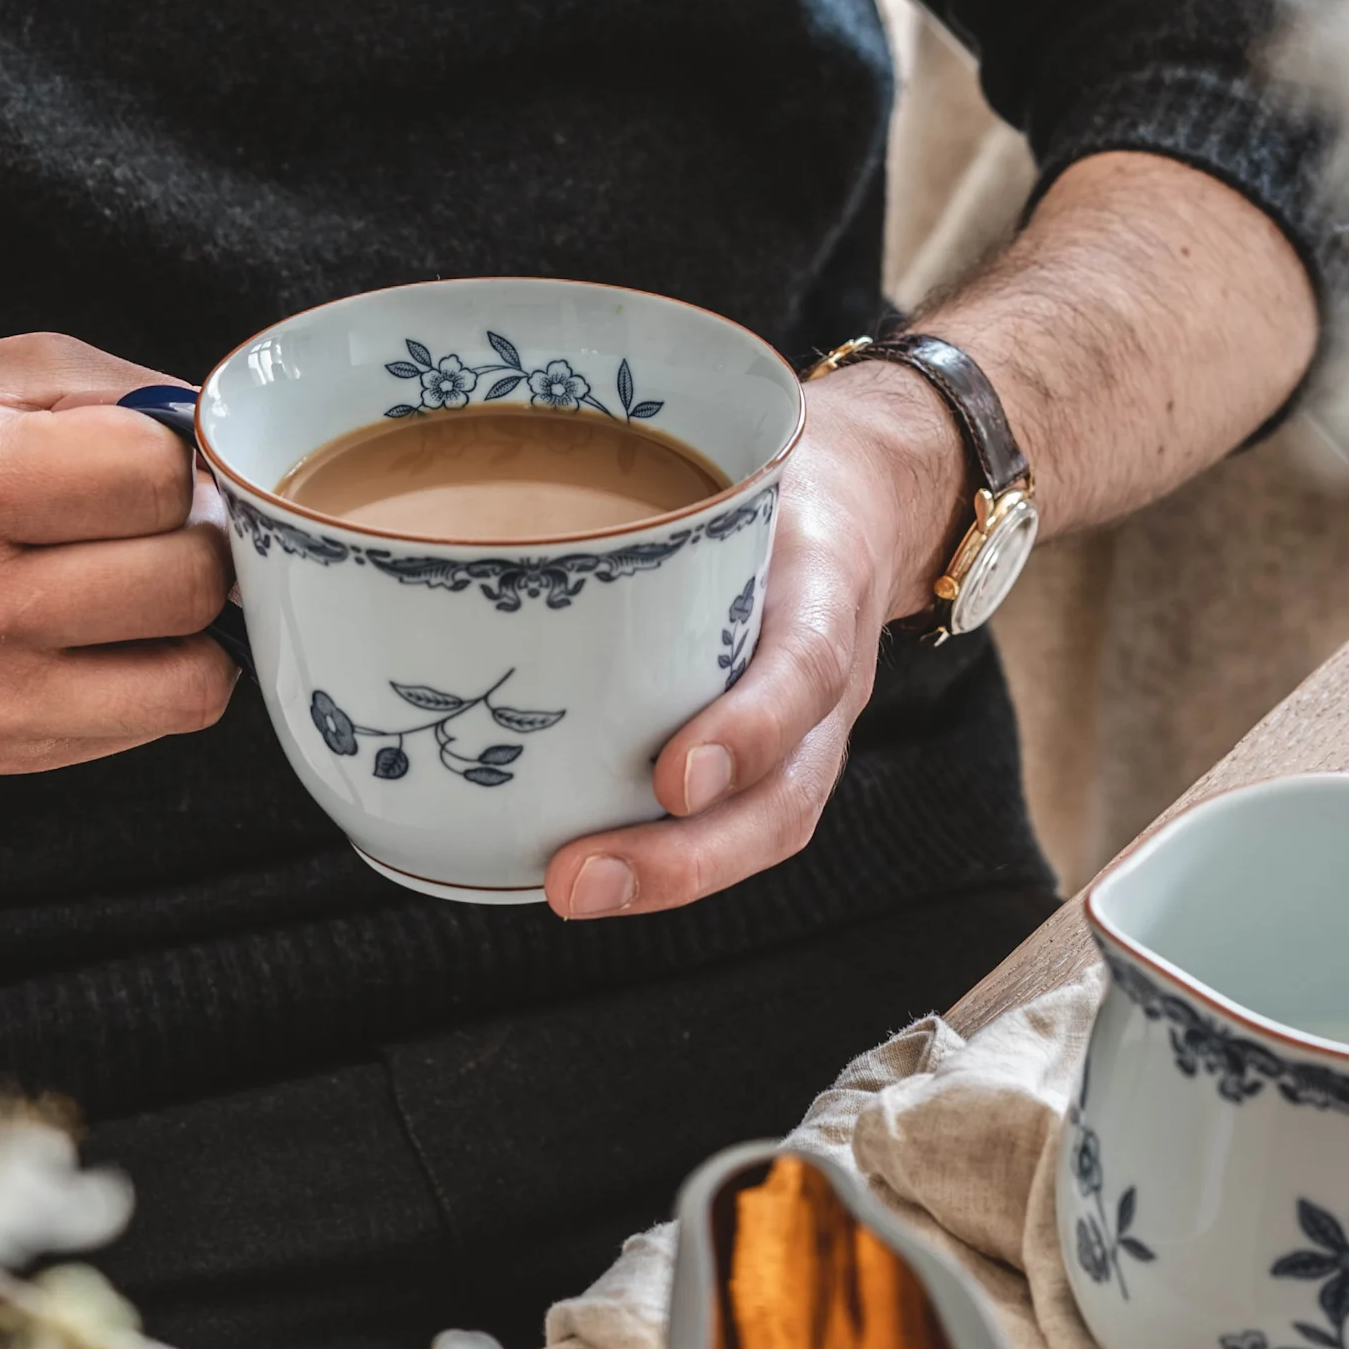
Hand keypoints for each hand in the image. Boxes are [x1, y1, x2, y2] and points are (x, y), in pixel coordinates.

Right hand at [0, 335, 236, 772]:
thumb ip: (133, 402)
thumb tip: (245, 460)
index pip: (159, 481)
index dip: (174, 460)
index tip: (140, 457)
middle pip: (190, 584)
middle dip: (197, 540)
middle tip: (151, 523)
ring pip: (196, 678)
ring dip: (193, 623)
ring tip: (137, 580)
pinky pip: (155, 722)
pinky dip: (154, 671)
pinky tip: (98, 630)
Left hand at [543, 363, 963, 917]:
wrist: (865, 498)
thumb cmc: (774, 480)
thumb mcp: (743, 455)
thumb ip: (655, 474)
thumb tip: (483, 481)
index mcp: (823, 588)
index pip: (803, 666)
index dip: (747, 730)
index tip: (673, 780)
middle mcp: (827, 681)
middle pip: (784, 795)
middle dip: (687, 856)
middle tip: (577, 880)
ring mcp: (809, 733)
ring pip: (764, 828)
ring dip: (671, 878)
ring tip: (572, 893)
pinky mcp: (776, 758)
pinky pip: (735, 822)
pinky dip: (664, 858)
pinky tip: (579, 872)